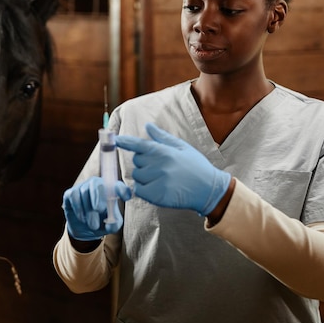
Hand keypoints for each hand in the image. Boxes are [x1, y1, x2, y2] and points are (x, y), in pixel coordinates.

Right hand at [62, 176, 130, 240]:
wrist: (85, 229)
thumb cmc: (102, 223)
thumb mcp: (111, 226)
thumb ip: (114, 223)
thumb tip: (110, 221)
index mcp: (111, 190)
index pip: (118, 186)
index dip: (122, 190)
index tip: (126, 197)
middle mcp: (98, 185)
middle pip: (97, 183)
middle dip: (98, 196)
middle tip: (99, 209)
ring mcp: (83, 187)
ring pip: (85, 192)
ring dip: (89, 210)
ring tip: (93, 225)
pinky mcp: (71, 193)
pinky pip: (74, 195)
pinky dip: (78, 208)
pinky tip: (82, 218)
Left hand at [115, 123, 230, 215]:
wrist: (208, 189)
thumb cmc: (195, 166)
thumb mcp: (182, 147)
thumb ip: (162, 137)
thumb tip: (148, 126)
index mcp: (164, 151)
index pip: (139, 144)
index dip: (125, 142)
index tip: (114, 140)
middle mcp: (159, 165)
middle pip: (136, 161)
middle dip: (144, 162)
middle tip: (161, 166)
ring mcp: (158, 181)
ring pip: (137, 176)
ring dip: (144, 177)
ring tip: (162, 178)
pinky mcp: (157, 196)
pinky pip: (139, 190)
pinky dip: (144, 190)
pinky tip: (158, 188)